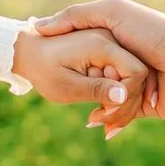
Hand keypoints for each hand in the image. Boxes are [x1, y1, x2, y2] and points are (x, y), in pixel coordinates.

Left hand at [11, 25, 147, 131]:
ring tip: (97, 121)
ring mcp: (111, 44)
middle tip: (103, 125)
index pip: (136, 72)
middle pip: (137, 76)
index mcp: (102, 45)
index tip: (105, 110)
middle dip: (124, 104)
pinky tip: (100, 111)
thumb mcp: (67, 85)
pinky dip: (114, 94)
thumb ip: (96, 90)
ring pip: (130, 78)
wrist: (27, 51)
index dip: (128, 96)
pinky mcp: (107, 51)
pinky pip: (121, 75)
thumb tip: (124, 96)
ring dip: (119, 103)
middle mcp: (111, 40)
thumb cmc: (43, 69)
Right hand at [29, 0, 164, 133]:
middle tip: (67, 96)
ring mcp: (136, 86)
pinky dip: (111, 121)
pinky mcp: (146, 106)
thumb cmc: (152, 31)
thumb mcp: (111, 12)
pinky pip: (123, 116)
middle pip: (94, 81)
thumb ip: (75, 15)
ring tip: (89, 117)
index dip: (70, 63)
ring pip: (108, 102)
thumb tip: (39, 26)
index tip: (52, 65)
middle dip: (81, 90)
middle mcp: (126, 64)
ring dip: (99, 110)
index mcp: (117, 42)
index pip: (85, 55)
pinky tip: (97, 124)